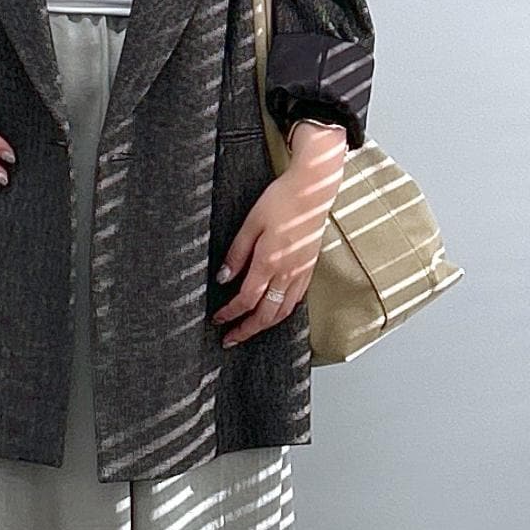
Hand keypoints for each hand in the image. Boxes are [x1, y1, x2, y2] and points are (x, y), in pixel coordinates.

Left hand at [211, 123, 346, 345]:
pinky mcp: (309, 269)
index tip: (218, 319)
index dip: (230, 314)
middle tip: (230, 339)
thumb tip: (223, 278)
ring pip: (282, 312)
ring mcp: (300, 273)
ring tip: (248, 331)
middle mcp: (287, 272)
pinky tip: (272, 314)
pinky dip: (281, 313)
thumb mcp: (250, 223)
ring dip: (263, 327)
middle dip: (245, 331)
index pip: (246, 300)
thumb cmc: (281, 201)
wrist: (312, 190)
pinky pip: (295, 301)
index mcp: (269, 261)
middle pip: (265, 315)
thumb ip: (236, 254)